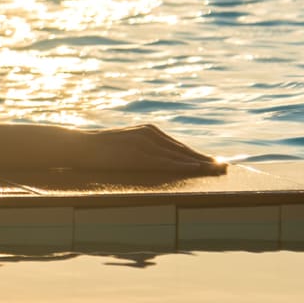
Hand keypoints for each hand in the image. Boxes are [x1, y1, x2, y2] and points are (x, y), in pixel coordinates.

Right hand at [81, 124, 225, 172]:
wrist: (77, 145)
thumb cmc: (98, 150)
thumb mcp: (124, 147)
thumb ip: (142, 151)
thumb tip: (157, 163)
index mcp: (148, 132)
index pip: (179, 146)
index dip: (199, 156)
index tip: (216, 163)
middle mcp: (150, 133)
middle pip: (183, 149)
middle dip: (205, 159)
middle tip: (226, 168)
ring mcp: (144, 142)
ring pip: (178, 154)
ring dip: (199, 163)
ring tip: (217, 170)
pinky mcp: (136, 153)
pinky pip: (164, 160)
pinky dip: (182, 165)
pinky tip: (196, 169)